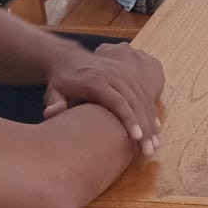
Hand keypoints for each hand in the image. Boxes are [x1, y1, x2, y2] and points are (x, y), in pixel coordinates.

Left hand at [43, 42, 164, 153]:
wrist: (70, 58)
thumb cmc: (61, 80)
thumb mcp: (53, 90)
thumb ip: (53, 103)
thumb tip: (52, 114)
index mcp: (95, 80)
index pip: (117, 100)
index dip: (128, 118)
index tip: (136, 137)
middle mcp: (113, 75)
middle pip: (134, 102)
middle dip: (144, 127)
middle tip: (148, 150)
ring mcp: (124, 74)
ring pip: (143, 100)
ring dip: (151, 124)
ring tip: (154, 146)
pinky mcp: (130, 76)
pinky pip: (145, 96)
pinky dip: (151, 114)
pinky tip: (155, 131)